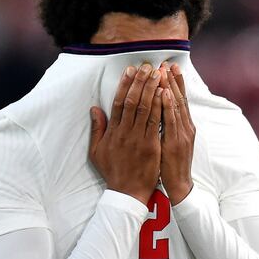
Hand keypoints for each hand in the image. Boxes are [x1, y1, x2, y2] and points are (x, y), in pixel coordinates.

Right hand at [89, 64, 162, 204]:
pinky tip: (164, 93)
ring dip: (151, 89)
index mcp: (112, 132)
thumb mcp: (97, 151)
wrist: (127, 193)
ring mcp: (138, 139)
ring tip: (157, 73)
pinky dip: (159, 106)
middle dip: (140, 81)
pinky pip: (156, 122)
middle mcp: (124, 132)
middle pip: (132, 101)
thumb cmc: (113, 172)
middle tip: (147, 65)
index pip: (118, 102)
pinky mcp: (151, 145)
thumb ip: (97, 129)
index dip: (124, 85)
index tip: (130, 70)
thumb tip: (94, 109)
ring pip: (145, 108)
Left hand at [159, 63, 194, 204]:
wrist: (179, 186)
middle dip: (173, 80)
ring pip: (177, 105)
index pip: (179, 100)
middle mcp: (186, 127)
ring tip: (165, 71)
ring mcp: (183, 134)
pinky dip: (168, 105)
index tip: (168, 67)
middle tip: (167, 62)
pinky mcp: (177, 142)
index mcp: (184, 126)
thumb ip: (166, 126)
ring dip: (171, 87)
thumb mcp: (170, 142)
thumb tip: (159, 110)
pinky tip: (164, 93)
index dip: (175, 83)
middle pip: (180, 98)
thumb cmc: (171, 165)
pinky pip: (172, 120)